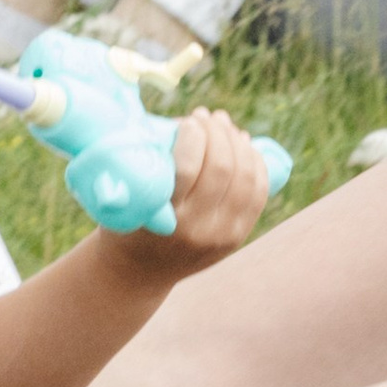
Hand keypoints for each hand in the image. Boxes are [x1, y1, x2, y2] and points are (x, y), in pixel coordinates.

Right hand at [146, 108, 275, 272]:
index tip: (187, 121)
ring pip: (245, 177)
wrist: (139, 270)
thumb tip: (185, 119)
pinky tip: (243, 144)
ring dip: (238, 143)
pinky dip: (255, 162)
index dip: (193, 136)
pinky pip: (258, 192)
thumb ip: (151, 163)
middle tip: (207, 116)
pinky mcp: (238, 236)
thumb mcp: (130, 196)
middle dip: (217, 133)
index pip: (188, 168)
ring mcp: (223, 235)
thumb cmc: (128, 219)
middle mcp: (197, 230)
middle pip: (222, 168)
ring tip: (224, 125)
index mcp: (165, 218)